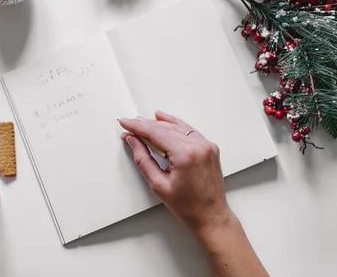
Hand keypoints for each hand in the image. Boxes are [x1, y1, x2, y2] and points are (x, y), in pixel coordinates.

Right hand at [120, 112, 268, 276]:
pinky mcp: (210, 147)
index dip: (138, 127)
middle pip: (166, 128)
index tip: (125, 123)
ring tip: (143, 120)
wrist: (211, 216)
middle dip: (146, 125)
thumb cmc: (188, 206)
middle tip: (130, 124)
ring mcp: (207, 145)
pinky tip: (165, 121)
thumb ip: (143, 159)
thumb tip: (133, 141)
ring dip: (159, 123)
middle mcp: (199, 146)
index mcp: (186, 154)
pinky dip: (176, 126)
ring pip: (178, 126)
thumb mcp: (158, 184)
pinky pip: (189, 131)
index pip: (156, 132)